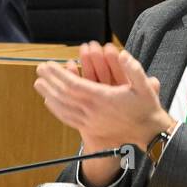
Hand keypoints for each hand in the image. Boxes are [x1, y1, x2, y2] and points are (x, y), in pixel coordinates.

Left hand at [35, 42, 169, 150]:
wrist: (148, 131)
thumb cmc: (146, 107)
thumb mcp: (145, 86)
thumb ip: (134, 69)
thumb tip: (123, 54)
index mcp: (103, 98)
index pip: (73, 85)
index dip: (58, 75)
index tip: (49, 65)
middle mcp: (93, 111)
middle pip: (64, 95)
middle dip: (50, 81)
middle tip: (39, 69)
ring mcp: (90, 121)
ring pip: (63, 108)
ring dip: (49, 95)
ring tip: (39, 84)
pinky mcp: (90, 128)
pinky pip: (68, 119)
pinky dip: (56, 110)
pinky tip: (50, 102)